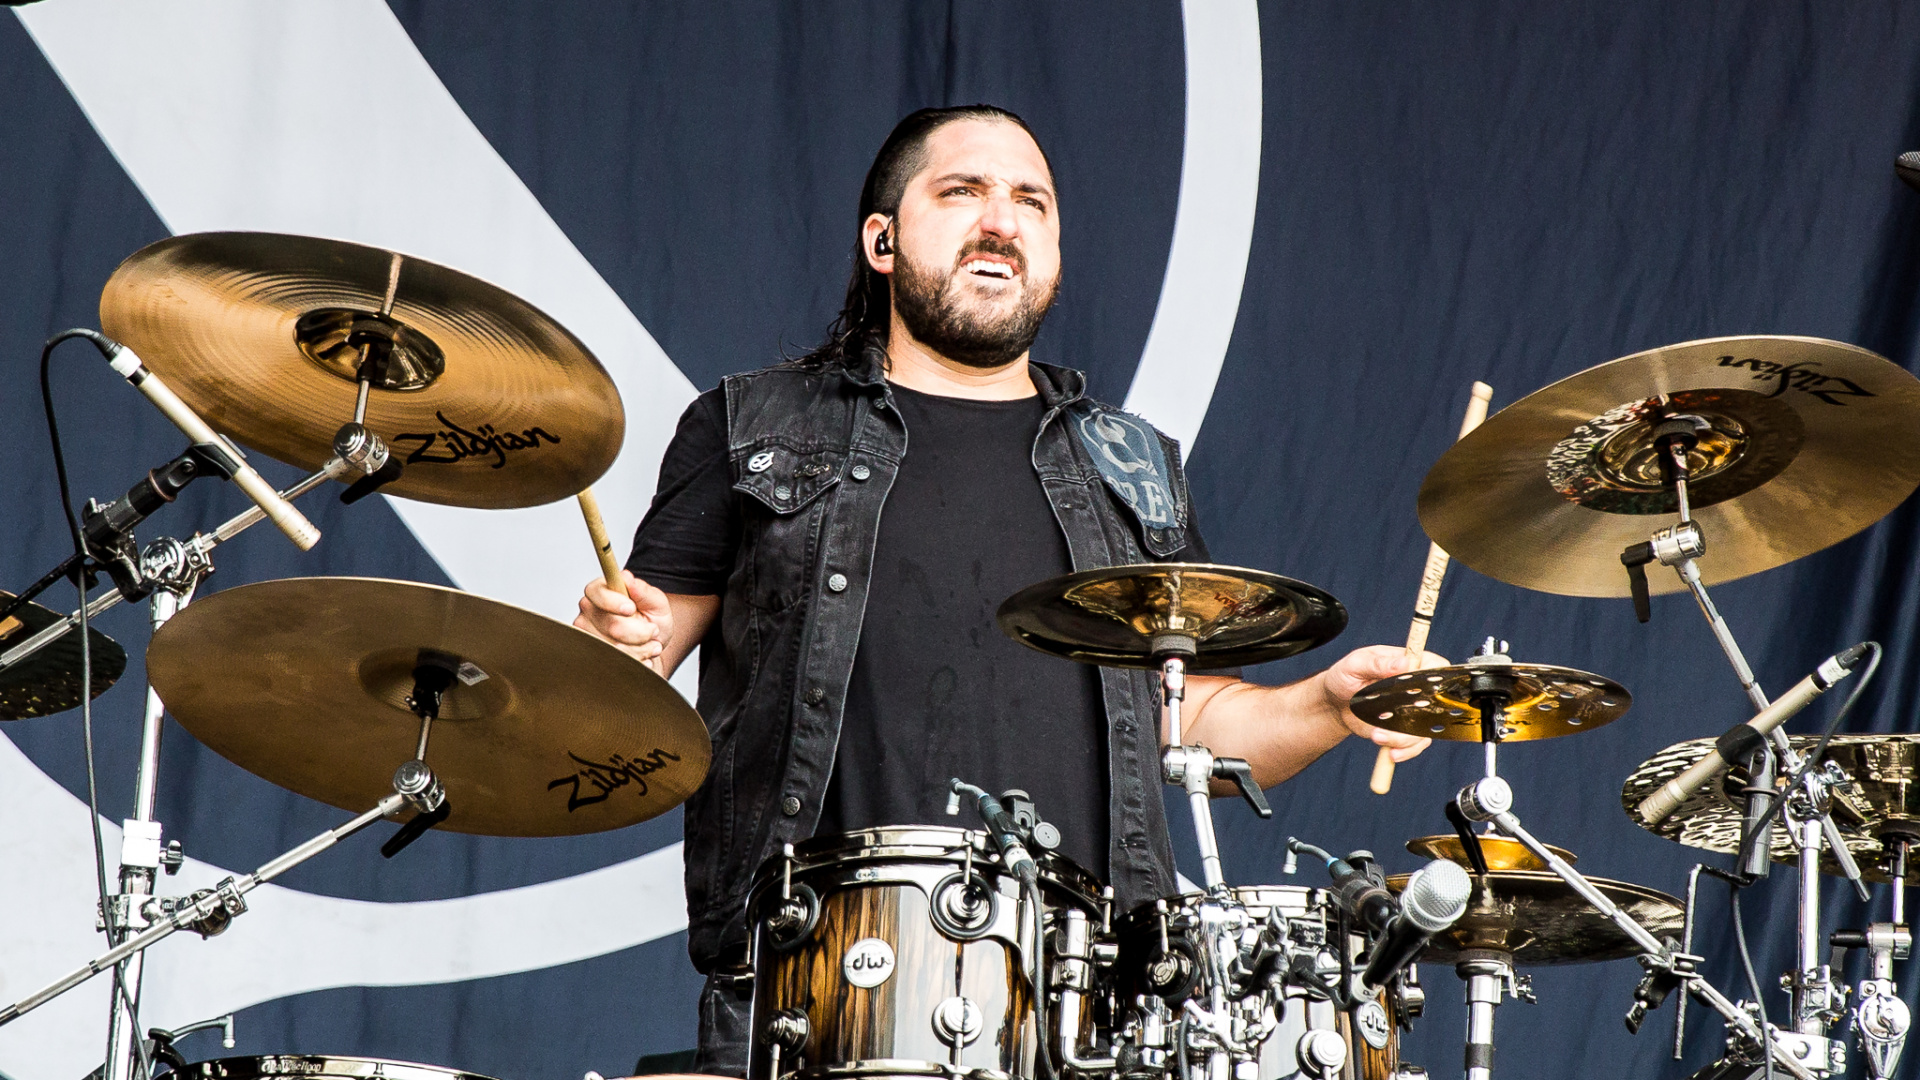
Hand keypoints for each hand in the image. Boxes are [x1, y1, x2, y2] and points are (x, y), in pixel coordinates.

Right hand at [573, 570, 674, 675]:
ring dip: (641, 649)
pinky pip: (614, 664)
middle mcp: (588, 611)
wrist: (653, 646)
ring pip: (615, 648)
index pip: (597, 593)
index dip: (613, 602)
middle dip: (640, 632)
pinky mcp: (591, 656)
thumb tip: (627, 578)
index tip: (631, 608)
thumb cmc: (652, 620)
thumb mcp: (656, 602)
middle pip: (611, 625)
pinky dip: (636, 662)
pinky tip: (642, 656)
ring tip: (652, 644)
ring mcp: (587, 635)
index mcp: (600, 591)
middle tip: (654, 630)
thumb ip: (643, 591)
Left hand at [1318, 645, 1447, 763]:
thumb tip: (1404, 662)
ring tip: (1377, 736)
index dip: (1436, 679)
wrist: (1334, 703)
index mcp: (1409, 664)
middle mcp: (1417, 689)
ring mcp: (1413, 711)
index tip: (1420, 692)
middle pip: (1435, 703)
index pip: (1436, 666)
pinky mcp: (1405, 730)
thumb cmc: (1344, 676)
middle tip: (1389, 720)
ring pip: (1425, 728)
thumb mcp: (1356, 664)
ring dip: (1404, 738)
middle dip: (1418, 716)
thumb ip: (1378, 663)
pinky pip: (1416, 744)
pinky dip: (1406, 751)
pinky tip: (1391, 752)